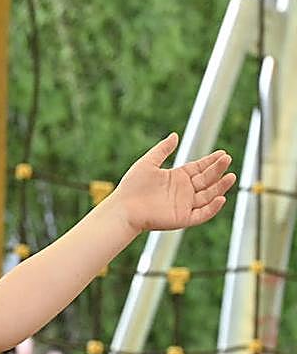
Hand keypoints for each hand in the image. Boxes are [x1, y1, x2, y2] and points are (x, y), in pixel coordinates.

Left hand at [113, 133, 235, 232]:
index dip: (211, 161)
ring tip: (231, 176)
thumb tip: (175, 135)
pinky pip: (202, 214)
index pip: (199, 169)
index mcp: (176, 178)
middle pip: (206, 180)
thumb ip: (162, 150)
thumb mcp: (148, 163)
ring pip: (208, 196)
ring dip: (220, 187)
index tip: (222, 153)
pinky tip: (221, 197)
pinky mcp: (182, 218)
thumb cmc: (131, 186)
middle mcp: (183, 191)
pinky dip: (212, 208)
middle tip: (227, 159)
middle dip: (217, 170)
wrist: (122, 208)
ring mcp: (184, 205)